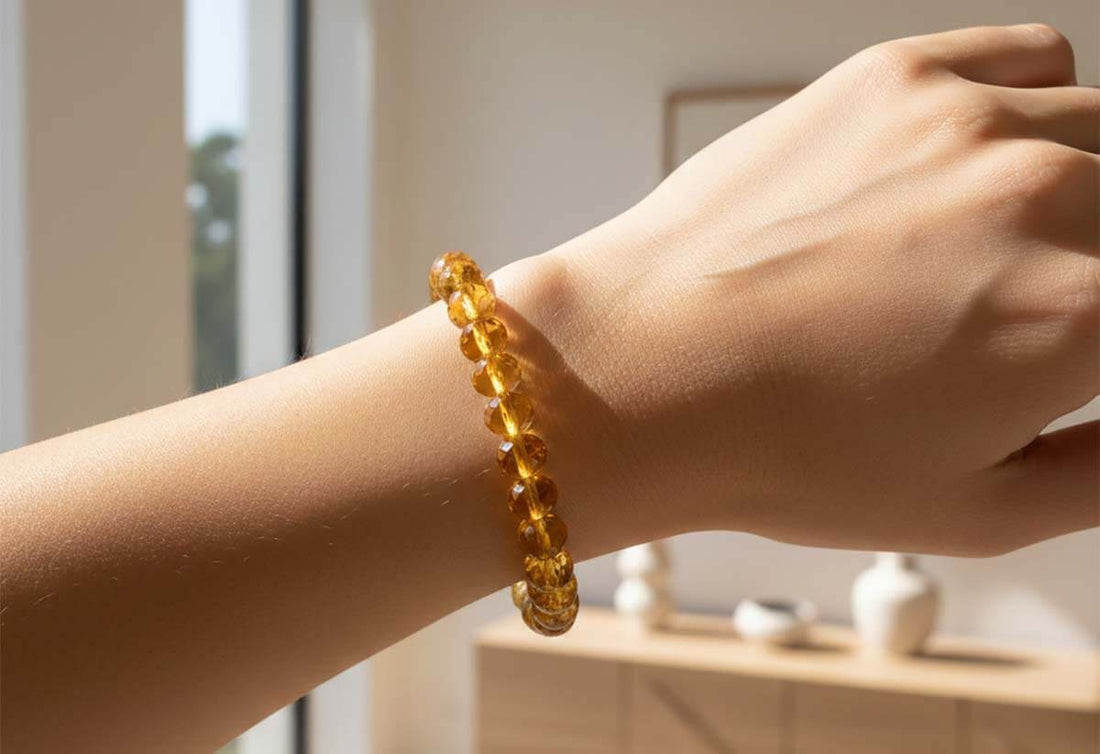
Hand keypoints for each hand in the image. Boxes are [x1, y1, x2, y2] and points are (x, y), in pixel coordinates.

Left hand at [509, 24, 1098, 556]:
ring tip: (989, 250)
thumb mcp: (975, 511)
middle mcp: (1043, 197)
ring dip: (1077, 191)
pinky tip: (973, 166)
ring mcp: (966, 122)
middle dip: (1099, 269)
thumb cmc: (780, 451)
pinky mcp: (894, 78)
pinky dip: (1030, 106)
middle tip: (1030, 309)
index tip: (1074, 340)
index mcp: (1083, 314)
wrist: (641, 370)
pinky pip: (1029, 60)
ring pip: (1099, 131)